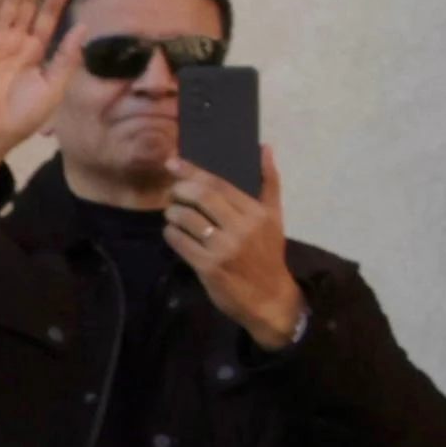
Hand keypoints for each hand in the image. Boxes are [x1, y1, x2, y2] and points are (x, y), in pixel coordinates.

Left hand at [164, 149, 304, 344]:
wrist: (269, 299)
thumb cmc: (268, 254)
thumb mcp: (274, 219)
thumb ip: (268, 183)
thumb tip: (264, 148)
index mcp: (258, 215)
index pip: (219, 185)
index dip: (192, 171)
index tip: (173, 162)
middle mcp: (242, 229)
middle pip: (200, 197)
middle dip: (179, 190)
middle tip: (173, 192)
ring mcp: (223, 249)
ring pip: (184, 218)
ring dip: (172, 213)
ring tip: (175, 215)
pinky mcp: (208, 266)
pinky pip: (178, 240)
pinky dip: (171, 233)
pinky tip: (176, 234)